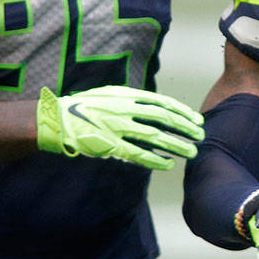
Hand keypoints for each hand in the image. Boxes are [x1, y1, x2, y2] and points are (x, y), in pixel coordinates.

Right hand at [36, 86, 204, 168]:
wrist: (58, 118)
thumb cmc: (86, 107)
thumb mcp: (110, 94)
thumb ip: (132, 99)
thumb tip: (156, 106)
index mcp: (126, 95)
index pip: (162, 102)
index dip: (182, 112)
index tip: (196, 119)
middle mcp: (124, 109)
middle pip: (163, 118)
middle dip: (185, 127)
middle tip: (200, 135)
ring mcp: (118, 127)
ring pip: (155, 137)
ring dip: (176, 145)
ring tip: (191, 152)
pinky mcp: (110, 145)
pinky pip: (138, 154)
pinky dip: (155, 160)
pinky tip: (168, 164)